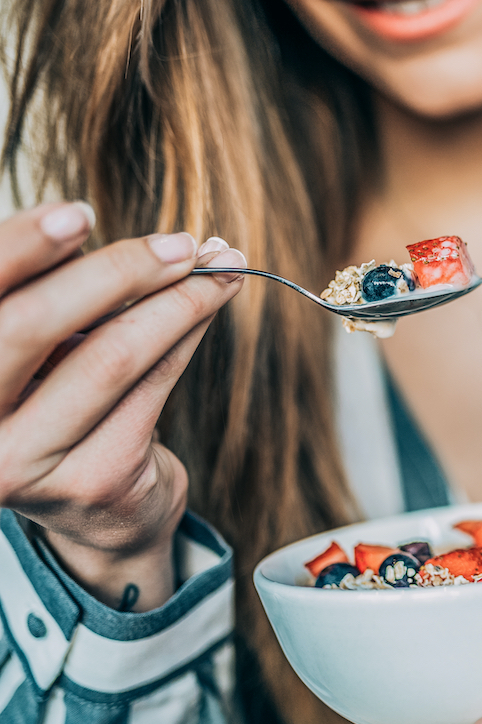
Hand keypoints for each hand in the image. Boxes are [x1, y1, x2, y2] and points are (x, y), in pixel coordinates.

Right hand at [0, 202, 245, 610]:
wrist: (98, 510)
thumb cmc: (58, 400)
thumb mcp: (35, 344)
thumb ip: (43, 292)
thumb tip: (85, 220)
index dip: (20, 247)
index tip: (79, 213)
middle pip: (31, 325)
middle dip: (114, 272)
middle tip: (179, 243)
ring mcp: (22, 461)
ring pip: (110, 356)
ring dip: (177, 301)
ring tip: (219, 265)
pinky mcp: (91, 479)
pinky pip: (154, 385)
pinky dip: (190, 333)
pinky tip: (214, 301)